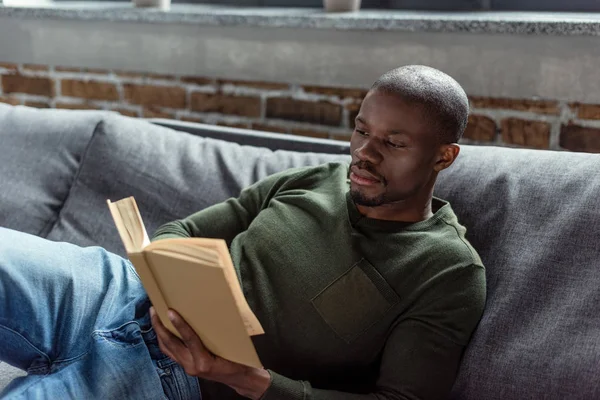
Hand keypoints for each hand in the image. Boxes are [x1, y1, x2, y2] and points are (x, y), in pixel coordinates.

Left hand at [150, 307, 270, 399]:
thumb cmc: (238, 361)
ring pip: (167, 348)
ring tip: (155, 316)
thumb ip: (219, 335)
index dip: (179, 324)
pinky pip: (170, 352)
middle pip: (171, 343)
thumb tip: (209, 314)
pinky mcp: (186, 366)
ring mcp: (187, 367)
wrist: (239, 378)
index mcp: (204, 362)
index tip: (170, 311)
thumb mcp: (231, 347)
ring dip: (159, 332)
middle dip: (159, 326)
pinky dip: (165, 340)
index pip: (190, 339)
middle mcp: (192, 366)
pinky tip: (163, 330)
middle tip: (154, 309)